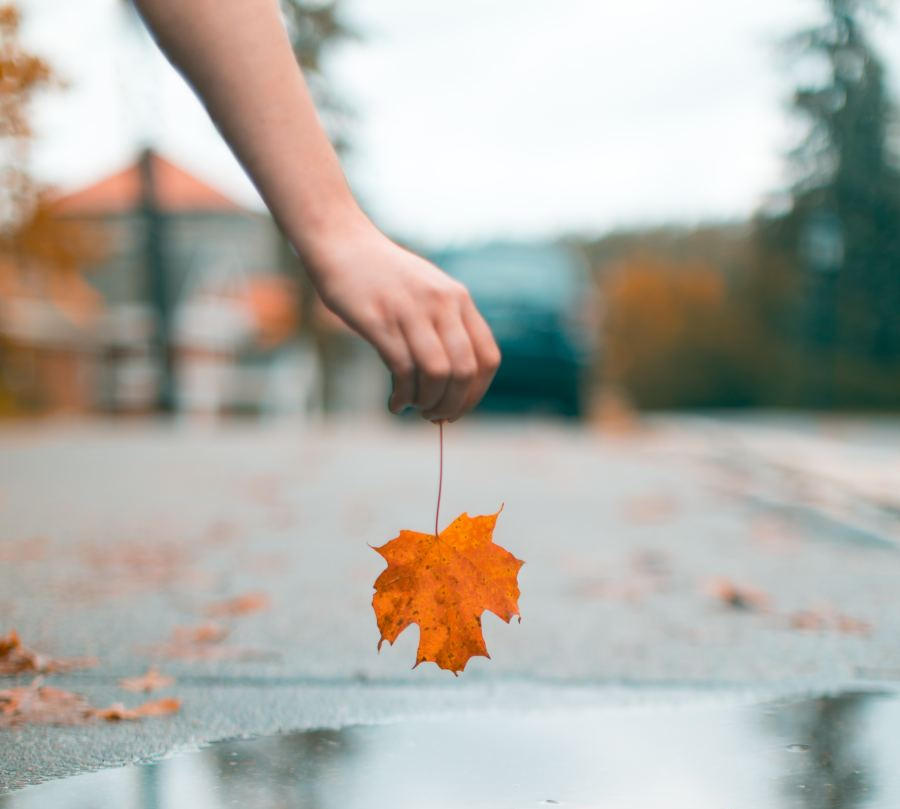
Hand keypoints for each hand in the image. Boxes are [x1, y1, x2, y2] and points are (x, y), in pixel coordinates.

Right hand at [305, 222, 500, 420]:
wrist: (341, 242)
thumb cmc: (383, 275)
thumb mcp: (428, 291)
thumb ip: (446, 324)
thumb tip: (455, 379)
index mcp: (458, 299)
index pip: (488, 357)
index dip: (477, 392)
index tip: (459, 407)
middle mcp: (441, 304)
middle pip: (465, 371)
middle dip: (453, 404)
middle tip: (434, 416)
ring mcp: (411, 311)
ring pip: (437, 374)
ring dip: (428, 402)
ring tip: (413, 407)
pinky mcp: (380, 321)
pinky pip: (404, 370)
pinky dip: (403, 396)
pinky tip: (395, 403)